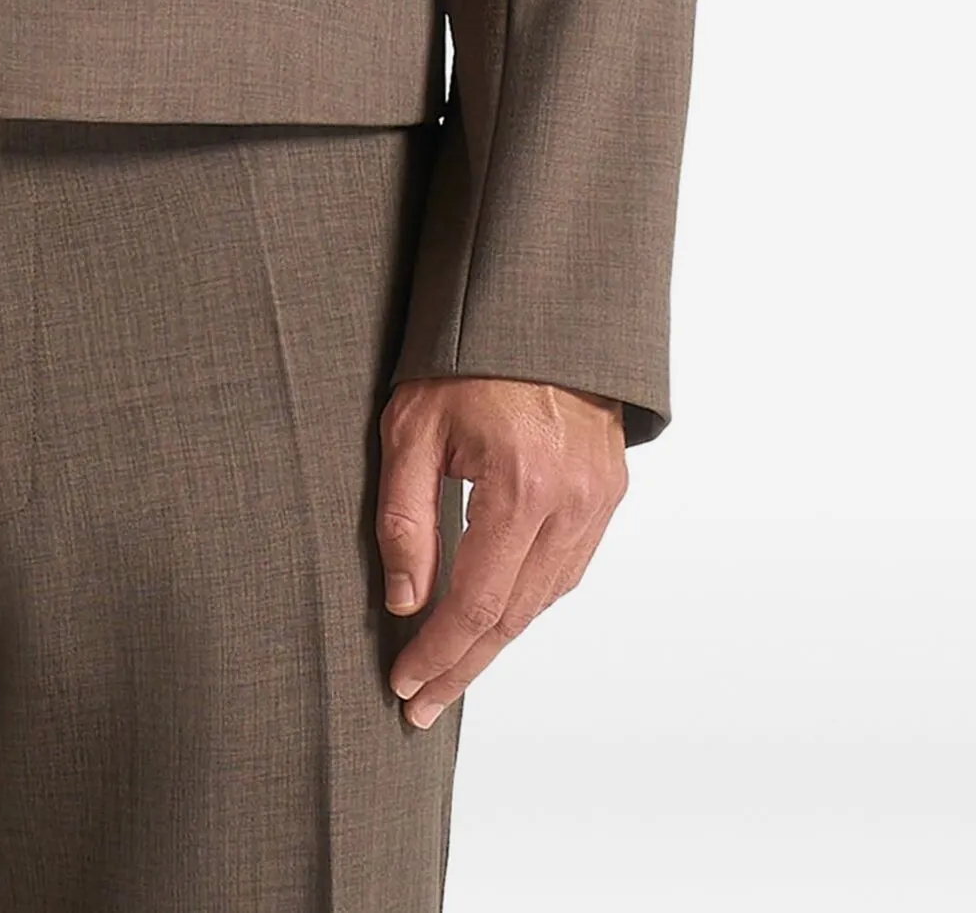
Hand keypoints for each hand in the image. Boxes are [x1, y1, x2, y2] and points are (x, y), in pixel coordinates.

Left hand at [375, 376, 627, 727]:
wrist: (537, 309)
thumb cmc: (465, 359)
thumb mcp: (412, 426)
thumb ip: (405, 516)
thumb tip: (405, 600)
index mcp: (521, 485)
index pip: (478, 601)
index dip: (439, 652)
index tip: (405, 685)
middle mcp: (571, 502)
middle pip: (514, 615)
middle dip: (464, 664)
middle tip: (422, 703)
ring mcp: (598, 500)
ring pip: (544, 599)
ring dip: (497, 640)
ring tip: (451, 670)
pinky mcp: (608, 492)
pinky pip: (566, 568)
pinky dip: (528, 599)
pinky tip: (495, 615)